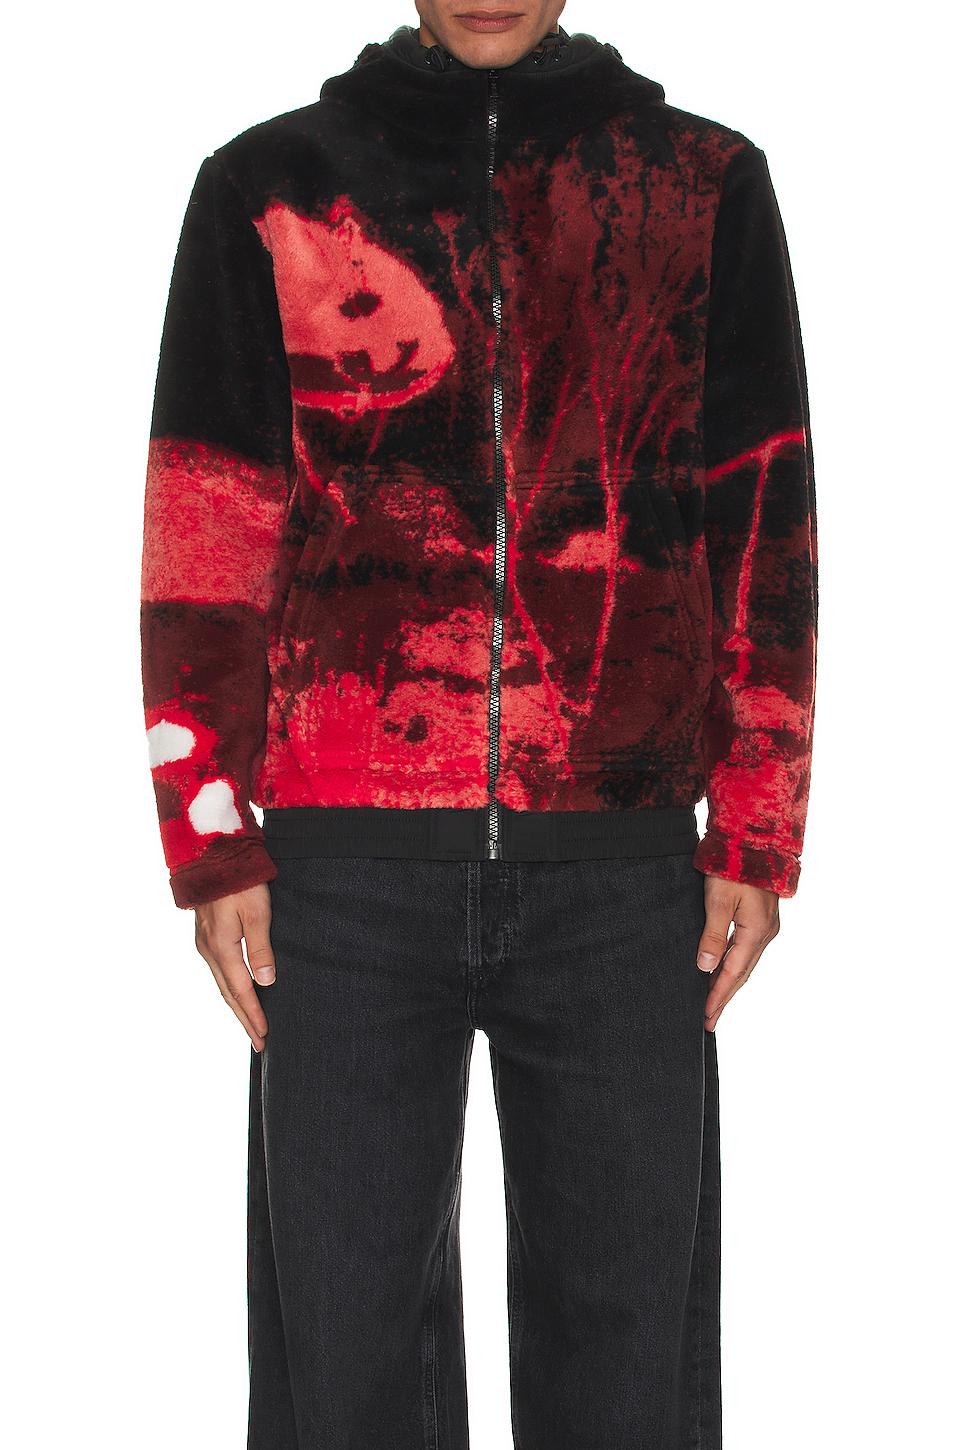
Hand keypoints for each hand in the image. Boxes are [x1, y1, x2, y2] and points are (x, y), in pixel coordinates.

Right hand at [194, 883, 275, 1050]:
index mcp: (222, 948)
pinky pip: (219, 970)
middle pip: (228, 993)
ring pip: (222, 983)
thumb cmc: (239, 881)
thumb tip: (265, 982)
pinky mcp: (206, 935)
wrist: (212, 855)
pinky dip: (230, 987)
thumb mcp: (257, 913)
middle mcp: (209, 950)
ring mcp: (204, 943)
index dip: (253, 1015)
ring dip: (237, 1005)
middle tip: (259, 1042)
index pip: (241, 991)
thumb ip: (261, 948)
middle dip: (244, 1019)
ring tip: (250, 1023)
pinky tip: (238, 990)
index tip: (264, 1036)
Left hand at [697, 875, 778, 1030]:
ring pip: (745, 962)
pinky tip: (722, 969)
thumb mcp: (719, 900)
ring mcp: (765, 926)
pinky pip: (746, 949)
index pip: (733, 973)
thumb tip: (706, 968)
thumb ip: (713, 935)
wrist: (754, 839)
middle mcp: (765, 933)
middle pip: (742, 973)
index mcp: (756, 931)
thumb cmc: (734, 865)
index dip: (718, 996)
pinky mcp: (761, 918)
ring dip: (729, 983)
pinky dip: (733, 964)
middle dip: (724, 997)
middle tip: (709, 1020)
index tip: (706, 1017)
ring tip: (713, 1001)